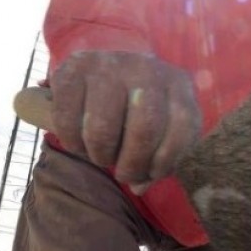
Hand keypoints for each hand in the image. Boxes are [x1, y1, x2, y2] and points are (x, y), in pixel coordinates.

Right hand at [49, 51, 201, 192]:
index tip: (152, 173)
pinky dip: (72, 142)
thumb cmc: (140, 108)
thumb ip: (161, 157)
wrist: (106, 68)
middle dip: (132, 165)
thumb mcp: (163, 127)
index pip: (183, 126)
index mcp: (177, 83)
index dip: (166, 161)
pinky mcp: (72, 68)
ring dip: (100, 155)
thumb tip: (140, 185)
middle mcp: (145, 68)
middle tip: (124, 173)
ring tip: (102, 156)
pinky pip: (67, 120)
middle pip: (144, 130)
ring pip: (102, 128)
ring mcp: (108, 64)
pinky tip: (80, 143)